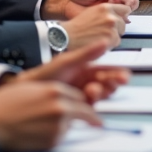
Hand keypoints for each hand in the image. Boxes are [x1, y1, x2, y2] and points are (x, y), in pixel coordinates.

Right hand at [0, 81, 99, 151]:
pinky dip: (55, 137)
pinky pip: (61, 138)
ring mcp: (57, 125)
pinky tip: (39, 133)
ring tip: (43, 125)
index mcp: (55, 90)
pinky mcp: (52, 141)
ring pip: (71, 125)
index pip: (78, 95)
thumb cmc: (2, 105)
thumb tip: (64, 97)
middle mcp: (60, 106)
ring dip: (65, 126)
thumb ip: (50, 91)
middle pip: (83, 110)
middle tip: (95, 122)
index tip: (83, 106)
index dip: (78, 101)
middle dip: (87, 115)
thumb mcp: (29, 87)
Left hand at [14, 40, 129, 102]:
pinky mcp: (75, 110)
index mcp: (85, 70)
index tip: (125, 76)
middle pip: (107, 84)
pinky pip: (89, 110)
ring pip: (99, 97)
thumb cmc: (44, 75)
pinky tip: (88, 103)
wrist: (27, 93)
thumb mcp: (67, 62)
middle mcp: (85, 83)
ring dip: (100, 93)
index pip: (107, 71)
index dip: (117, 73)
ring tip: (92, 90)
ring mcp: (81, 97)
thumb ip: (87, 53)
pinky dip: (92, 107)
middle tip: (114, 83)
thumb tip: (106, 41)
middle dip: (112, 84)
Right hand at [62, 3, 132, 52]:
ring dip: (112, 37)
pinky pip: (116, 43)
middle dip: (116, 28)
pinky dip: (109, 45)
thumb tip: (117, 16)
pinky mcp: (111, 38)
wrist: (67, 37)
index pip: (125, 9)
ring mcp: (112, 27)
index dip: (121, 16)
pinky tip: (98, 43)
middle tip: (102, 32)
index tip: (118, 20)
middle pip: (123, 23)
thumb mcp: (92, 12)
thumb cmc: (76, 27)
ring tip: (98, 37)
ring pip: (120, 33)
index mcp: (106, 7)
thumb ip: (106, 13)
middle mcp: (110, 16)